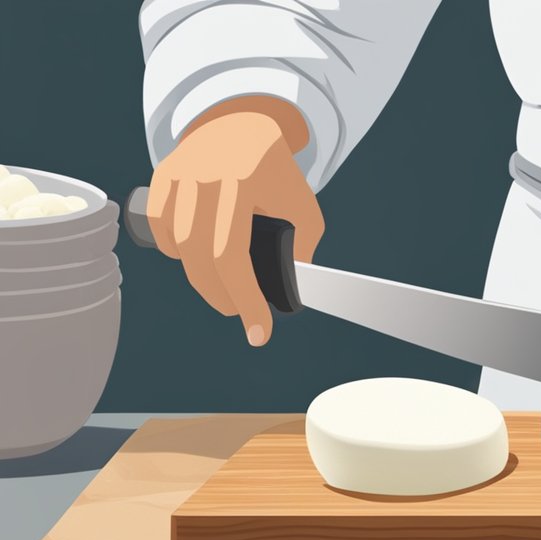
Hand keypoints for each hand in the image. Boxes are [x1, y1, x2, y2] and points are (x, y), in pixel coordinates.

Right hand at [147, 96, 322, 345]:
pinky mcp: (159, 181)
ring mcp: (175, 177)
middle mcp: (201, 176)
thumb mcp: (303, 208)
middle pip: (199, 258)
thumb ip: (300, 250)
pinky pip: (161, 234)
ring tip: (227, 285)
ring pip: (178, 250)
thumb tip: (287, 295)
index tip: (259, 333)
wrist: (242, 125)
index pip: (231, 254)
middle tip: (241, 312)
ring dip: (203, 278)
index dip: (244, 299)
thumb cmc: (276, 173)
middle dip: (223, 297)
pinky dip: (178, 254)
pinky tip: (199, 258)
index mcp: (241, 180)